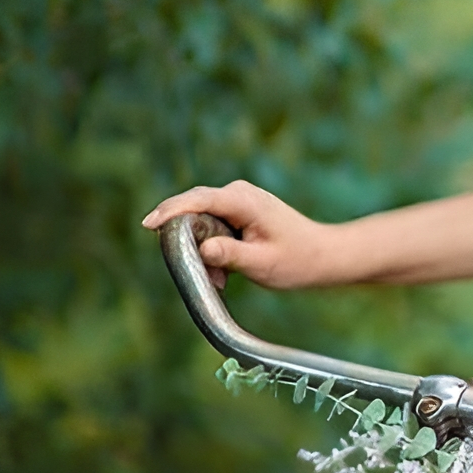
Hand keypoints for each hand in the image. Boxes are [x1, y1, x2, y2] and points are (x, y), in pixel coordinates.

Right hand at [141, 181, 338, 290]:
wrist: (323, 256)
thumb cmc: (297, 261)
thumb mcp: (262, 264)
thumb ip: (230, 255)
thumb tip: (202, 249)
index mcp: (245, 201)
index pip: (199, 199)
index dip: (171, 210)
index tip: (149, 224)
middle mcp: (238, 193)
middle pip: (194, 208)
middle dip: (188, 241)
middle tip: (201, 272)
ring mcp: (237, 200)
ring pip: (200, 221)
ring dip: (203, 250)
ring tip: (221, 279)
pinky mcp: (237, 212)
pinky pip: (211, 227)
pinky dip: (212, 250)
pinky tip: (224, 274)